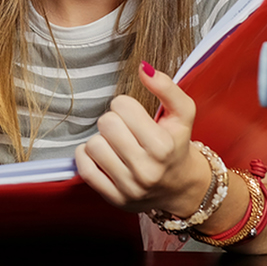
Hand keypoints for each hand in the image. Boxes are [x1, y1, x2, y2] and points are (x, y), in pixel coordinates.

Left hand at [73, 62, 209, 214]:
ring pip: (93, 145)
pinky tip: (103, 156)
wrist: (180, 187)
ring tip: (117, 145)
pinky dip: (87, 157)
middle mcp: (146, 170)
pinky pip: (84, 168)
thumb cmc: (176, 145)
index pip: (122, 106)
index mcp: (162, 146)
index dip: (125, 105)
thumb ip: (166, 87)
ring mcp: (129, 187)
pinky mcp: (114, 198)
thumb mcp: (183, 114)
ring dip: (102, 140)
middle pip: (106, 124)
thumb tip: (143, 67)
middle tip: (125, 130)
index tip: (134, 115)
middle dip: (113, 121)